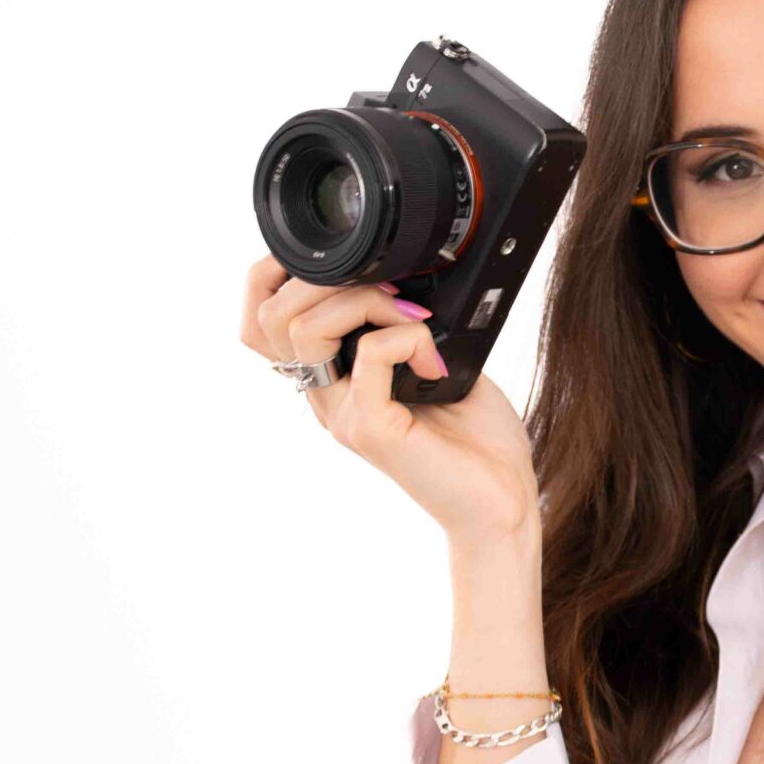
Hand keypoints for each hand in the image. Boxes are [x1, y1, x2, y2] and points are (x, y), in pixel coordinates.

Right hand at [240, 251, 541, 544]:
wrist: (502, 502)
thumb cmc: (477, 441)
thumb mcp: (437, 361)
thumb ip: (405, 323)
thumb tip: (406, 276)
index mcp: (334, 381)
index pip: (261, 322)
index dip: (276, 277)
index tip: (341, 261)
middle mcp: (327, 399)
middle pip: (272, 316)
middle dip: (326, 278)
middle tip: (392, 289)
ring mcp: (343, 415)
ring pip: (306, 329)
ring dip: (363, 300)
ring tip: (416, 320)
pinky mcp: (370, 430)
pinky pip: (369, 355)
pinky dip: (406, 337)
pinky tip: (437, 363)